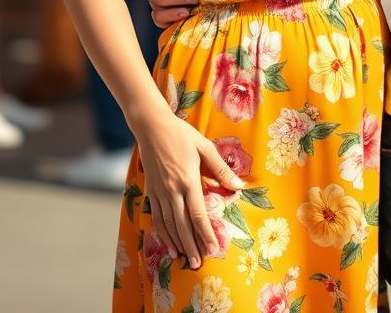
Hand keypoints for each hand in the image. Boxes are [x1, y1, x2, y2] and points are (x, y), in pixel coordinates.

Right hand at [136, 111, 245, 267]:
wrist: (152, 127)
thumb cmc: (181, 135)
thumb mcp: (205, 147)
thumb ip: (221, 169)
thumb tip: (239, 186)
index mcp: (188, 180)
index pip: (198, 214)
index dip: (206, 233)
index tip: (214, 248)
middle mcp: (172, 190)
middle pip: (182, 225)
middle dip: (192, 245)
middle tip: (199, 263)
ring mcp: (159, 192)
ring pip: (168, 225)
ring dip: (177, 243)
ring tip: (185, 259)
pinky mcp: (151, 191)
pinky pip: (157, 218)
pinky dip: (163, 234)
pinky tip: (168, 243)